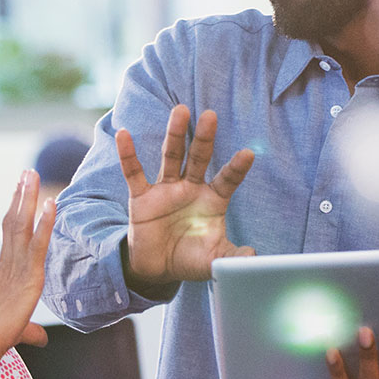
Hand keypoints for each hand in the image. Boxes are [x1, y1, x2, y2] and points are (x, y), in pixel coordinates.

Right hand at [0, 169, 56, 355]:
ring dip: (28, 197)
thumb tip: (42, 339)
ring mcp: (16, 266)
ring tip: (32, 173)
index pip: (10, 234)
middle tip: (27, 172)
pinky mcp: (28, 276)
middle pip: (14, 221)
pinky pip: (37, 244)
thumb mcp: (18, 330)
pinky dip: (44, 222)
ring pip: (22, 224)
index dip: (16, 211)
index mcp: (3, 271)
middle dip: (21, 195)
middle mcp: (7, 263)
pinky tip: (52, 204)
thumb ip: (31, 331)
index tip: (20, 191)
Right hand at [120, 105, 255, 282]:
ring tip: (181, 111)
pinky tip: (124, 134)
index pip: (227, 179)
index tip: (248, 154)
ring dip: (175, 134)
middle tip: (210, 115)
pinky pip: (134, 172)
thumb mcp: (215, 260)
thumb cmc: (190, 258)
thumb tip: (254, 257)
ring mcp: (166, 190)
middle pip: (199, 158)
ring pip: (171, 156)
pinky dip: (128, 154)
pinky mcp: (142, 197)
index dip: (236, 168)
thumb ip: (233, 257)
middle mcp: (190, 188)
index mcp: (212, 200)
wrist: (158, 268)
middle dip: (204, 138)